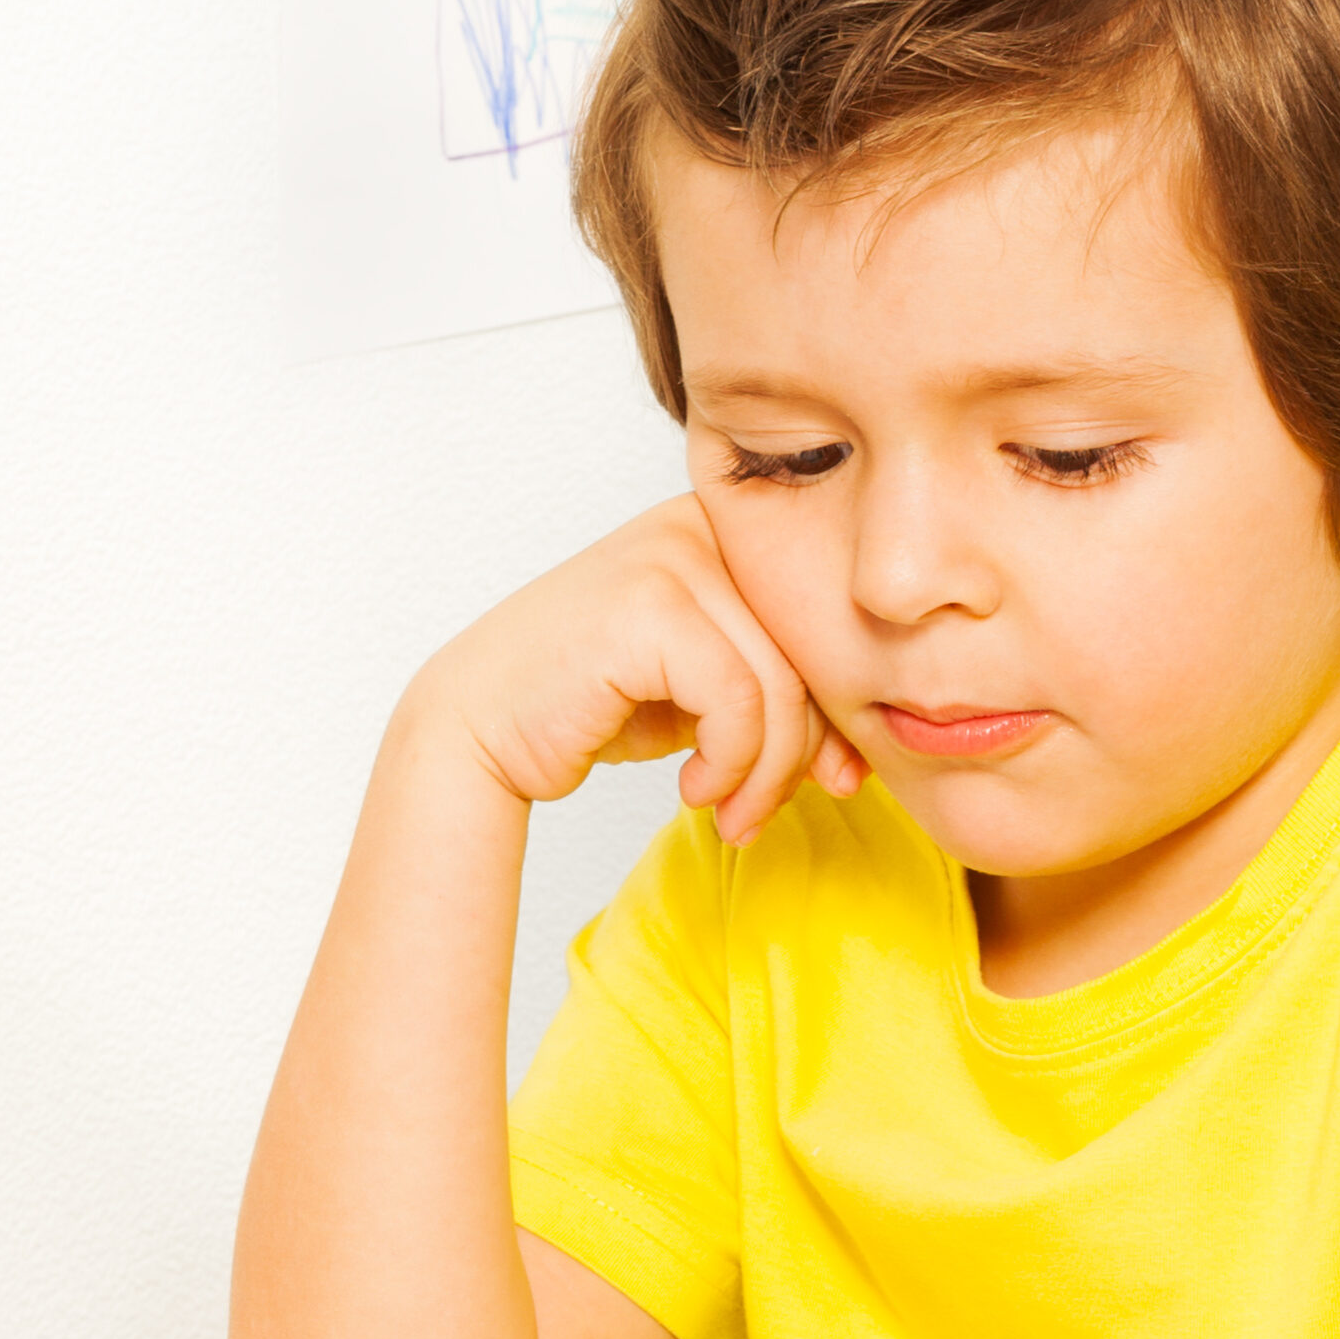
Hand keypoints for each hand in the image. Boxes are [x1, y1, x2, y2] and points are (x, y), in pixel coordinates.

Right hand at [413, 492, 863, 842]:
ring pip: (780, 685)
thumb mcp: (703, 696)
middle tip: (768, 813)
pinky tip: (691, 787)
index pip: (818, 623)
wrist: (480, 727)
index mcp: (724, 528)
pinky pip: (738, 700)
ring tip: (729, 813)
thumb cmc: (589, 708)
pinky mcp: (648, 605)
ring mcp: (671, 557)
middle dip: (804, 752)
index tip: (829, 780)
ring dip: (764, 773)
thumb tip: (859, 754)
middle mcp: (700, 524)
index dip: (834, 711)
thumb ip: (776, 697)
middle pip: (809, 652)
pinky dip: (728, 763)